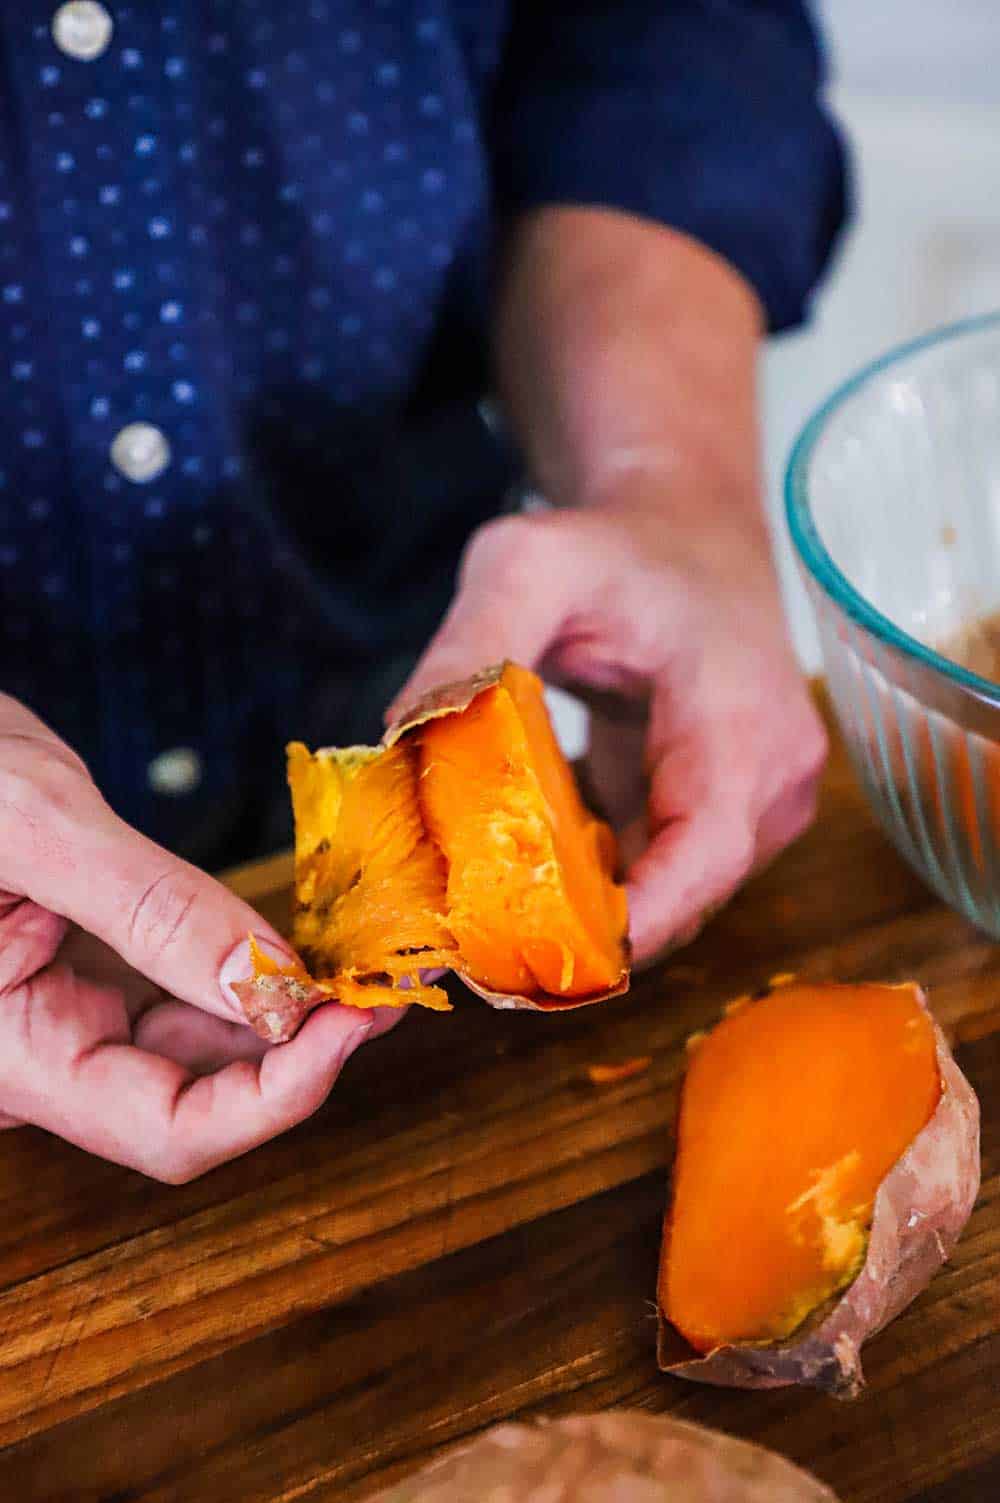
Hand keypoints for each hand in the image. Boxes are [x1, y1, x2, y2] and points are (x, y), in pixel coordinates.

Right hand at [0, 696, 397, 1180]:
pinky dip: (241, 973)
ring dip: (282, 1014)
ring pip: (194, 1054)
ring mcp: (57, 1021)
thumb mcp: (36, 821)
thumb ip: (152, 908)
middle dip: (302, 1052)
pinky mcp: (78, 978)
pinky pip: (174, 1000)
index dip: (280, 1093)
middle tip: (386, 982)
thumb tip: (276, 985)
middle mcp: (34, 1058)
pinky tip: (296, 940)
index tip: (356, 1019)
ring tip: (359, 960)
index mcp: (4, 1055)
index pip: (168, 1131)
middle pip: (196, 1104)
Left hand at [392, 494, 825, 964]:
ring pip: (673, 898)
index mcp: (744, 719)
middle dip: (585, 928)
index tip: (538, 956)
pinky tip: (531, 864)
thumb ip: (467, 649)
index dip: (631, 919)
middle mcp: (774, 778)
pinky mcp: (730, 816)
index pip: (705, 853)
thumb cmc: (616, 545)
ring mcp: (762, 804)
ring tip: (491, 904)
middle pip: (686, 897)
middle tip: (475, 942)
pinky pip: (663, 876)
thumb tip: (396, 745)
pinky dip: (598, 883)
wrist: (682, 530)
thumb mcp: (528, 566)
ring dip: (587, 910)